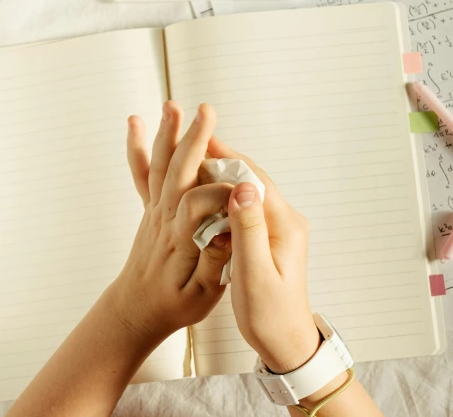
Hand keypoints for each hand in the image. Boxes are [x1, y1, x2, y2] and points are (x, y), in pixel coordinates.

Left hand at [108, 102, 233, 348]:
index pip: (198, 204)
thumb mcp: (202, 297)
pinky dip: (137, 147)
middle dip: (193, 139)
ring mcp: (154, 208)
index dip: (221, 192)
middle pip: (177, 172)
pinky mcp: (150, 206)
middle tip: (206, 112)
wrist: (136, 310)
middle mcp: (164, 218)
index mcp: (180, 240)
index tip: (243, 188)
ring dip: (167, 133)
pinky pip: (142, 172)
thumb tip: (226, 232)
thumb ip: (214, 263)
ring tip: (173, 105)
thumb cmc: (173, 305)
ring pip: (160, 165)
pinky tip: (135, 122)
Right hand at [208, 137, 320, 374]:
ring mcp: (278, 227)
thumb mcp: (255, 275)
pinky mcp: (270, 235)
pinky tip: (207, 192)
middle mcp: (285, 220)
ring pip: (249, 189)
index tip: (202, 140)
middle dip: (224, 159)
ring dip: (224, 174)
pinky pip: (247, 204)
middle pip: (252, 178)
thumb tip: (244, 187)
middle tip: (194, 142)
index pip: (254, 179)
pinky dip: (226, 193)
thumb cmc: (271, 316)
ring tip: (196, 160)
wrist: (286, 342)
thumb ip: (248, 230)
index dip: (227, 158)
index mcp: (284, 225)